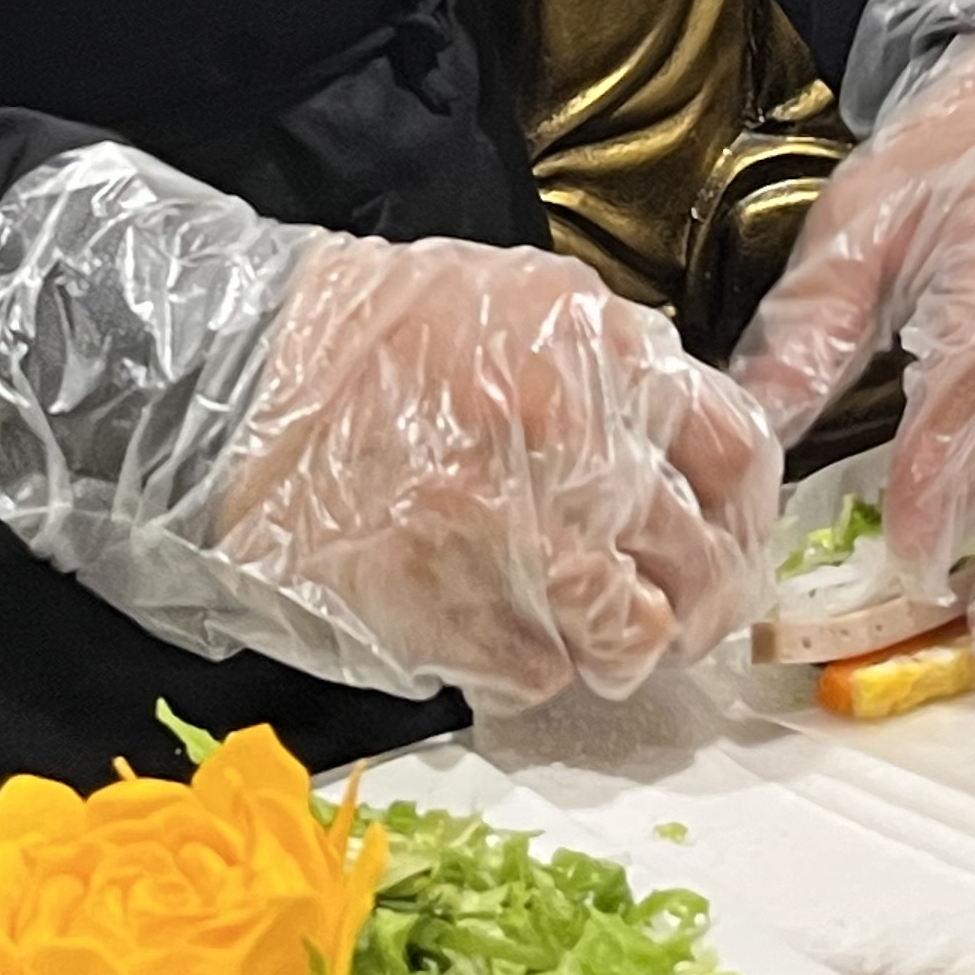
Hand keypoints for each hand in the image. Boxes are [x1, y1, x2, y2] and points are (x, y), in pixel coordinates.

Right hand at [212, 235, 777, 708]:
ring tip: (584, 632)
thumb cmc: (361, 335)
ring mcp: (514, 534)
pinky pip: (537, 674)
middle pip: (701, 563)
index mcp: (600, 352)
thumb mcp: (514, 300)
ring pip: (631, 637)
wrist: (230, 379)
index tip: (728, 538)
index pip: (738, 454)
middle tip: (670, 614)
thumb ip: (610, 370)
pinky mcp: (451, 608)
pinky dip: (527, 665)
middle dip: (696, 603)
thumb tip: (676, 452)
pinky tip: (493, 624)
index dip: (744, 514)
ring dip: (618, 647)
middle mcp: (575, 442)